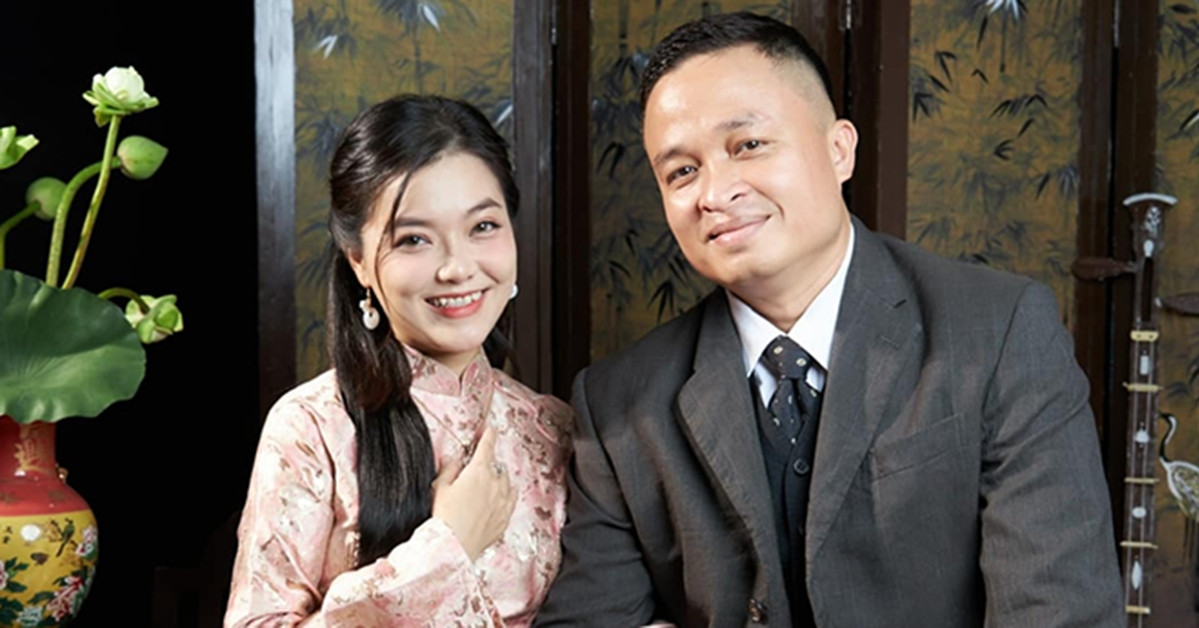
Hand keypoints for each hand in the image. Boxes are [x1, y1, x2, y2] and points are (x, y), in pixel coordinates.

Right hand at [431, 426, 516, 559]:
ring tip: (489, 483)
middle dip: (488, 464)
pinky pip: (511, 499)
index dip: (488, 436)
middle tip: (478, 468)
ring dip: (499, 478)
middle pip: (496, 466)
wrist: (453, 545)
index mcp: (478, 472)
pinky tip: (503, 496)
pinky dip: (508, 494)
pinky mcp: (505, 517)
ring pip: (506, 482)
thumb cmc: (444, 517)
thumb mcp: (440, 488)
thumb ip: (449, 470)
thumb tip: (454, 461)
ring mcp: (503, 501)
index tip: (490, 430)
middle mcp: (495, 483)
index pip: (487, 447)